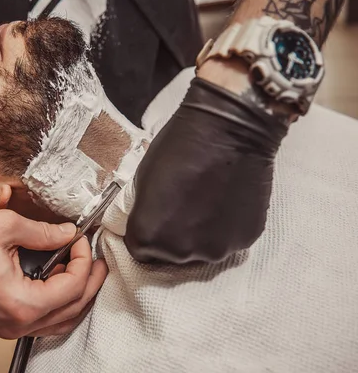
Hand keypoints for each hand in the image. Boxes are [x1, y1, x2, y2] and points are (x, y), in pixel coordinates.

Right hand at [0, 210, 107, 338]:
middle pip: (71, 310)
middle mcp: (16, 324)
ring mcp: (6, 328)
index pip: (72, 288)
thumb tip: (67, 233)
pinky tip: (55, 281)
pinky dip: (55, 303)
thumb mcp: (5, 227)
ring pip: (58, 322)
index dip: (84, 260)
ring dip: (75, 296)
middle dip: (89, 282)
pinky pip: (40, 322)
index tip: (81, 239)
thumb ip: (43, 232)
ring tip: (81, 270)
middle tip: (96, 260)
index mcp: (21, 303)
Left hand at [125, 72, 287, 263]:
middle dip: (174, 236)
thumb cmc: (178, 147)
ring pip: (202, 250)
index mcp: (148, 236)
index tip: (157, 216)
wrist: (228, 130)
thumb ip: (144, 211)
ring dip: (201, 234)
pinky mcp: (245, 240)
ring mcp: (215, 249)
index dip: (148, 233)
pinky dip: (225, 227)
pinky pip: (228, 240)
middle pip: (172, 255)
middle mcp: (180, 251)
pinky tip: (227, 201)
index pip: (141, 251)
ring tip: (207, 203)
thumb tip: (151, 223)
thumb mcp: (143, 181)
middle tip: (184, 207)